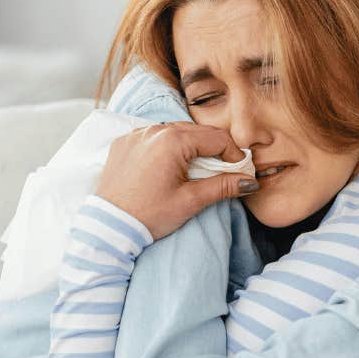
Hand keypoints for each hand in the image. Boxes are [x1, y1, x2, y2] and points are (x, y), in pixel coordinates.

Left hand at [95, 122, 257, 241]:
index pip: (216, 138)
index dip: (233, 154)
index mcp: (172, 141)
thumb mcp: (190, 201)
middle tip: (223, 171)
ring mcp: (136, 134)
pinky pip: (153, 136)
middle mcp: (153, 130)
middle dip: (214, 150)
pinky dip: (166, 147)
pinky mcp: (123, 143)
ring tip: (196, 170)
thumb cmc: (149, 215)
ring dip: (190, 147)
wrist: (108, 227)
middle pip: (196, 132)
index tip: (240, 171)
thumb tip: (250, 181)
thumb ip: (222, 186)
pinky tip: (169, 166)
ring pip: (175, 132)